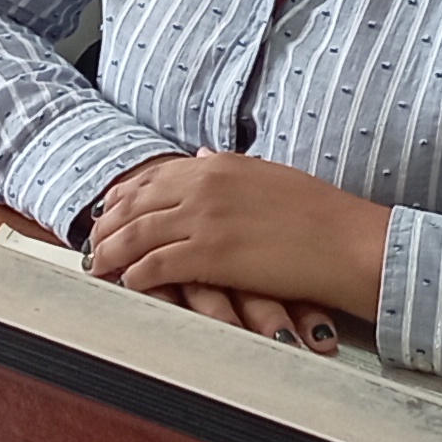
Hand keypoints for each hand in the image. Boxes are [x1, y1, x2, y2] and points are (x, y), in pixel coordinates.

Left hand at [83, 152, 390, 348]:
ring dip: (110, 252)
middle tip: (91, 243)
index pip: (153, 177)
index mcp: (219, 166)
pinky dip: (135, 276)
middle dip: (108, 225)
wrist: (350, 243)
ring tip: (96, 267)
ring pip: (137, 234)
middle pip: (135, 203)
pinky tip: (127, 285)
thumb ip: (230, 169)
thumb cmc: (321, 217)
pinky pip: (156, 265)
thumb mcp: (269, 177)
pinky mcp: (211, 255)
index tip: (108, 211)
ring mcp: (205, 219)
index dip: (124, 196)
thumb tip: (204, 156)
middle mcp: (205, 185)